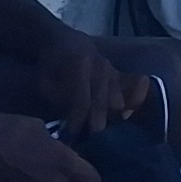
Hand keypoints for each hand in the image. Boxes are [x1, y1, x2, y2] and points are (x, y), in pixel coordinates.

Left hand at [23, 28, 156, 138]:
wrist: (65, 41)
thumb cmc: (51, 65)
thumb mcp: (45, 81)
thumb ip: (57, 98)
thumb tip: (67, 121)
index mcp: (80, 64)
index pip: (81, 101)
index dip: (76, 122)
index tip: (70, 136)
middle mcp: (101, 66)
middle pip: (103, 103)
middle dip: (95, 125)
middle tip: (87, 140)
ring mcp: (113, 69)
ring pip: (118, 100)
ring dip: (110, 119)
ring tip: (100, 132)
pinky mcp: (120, 74)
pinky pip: (135, 88)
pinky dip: (134, 102)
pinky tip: (125, 116)